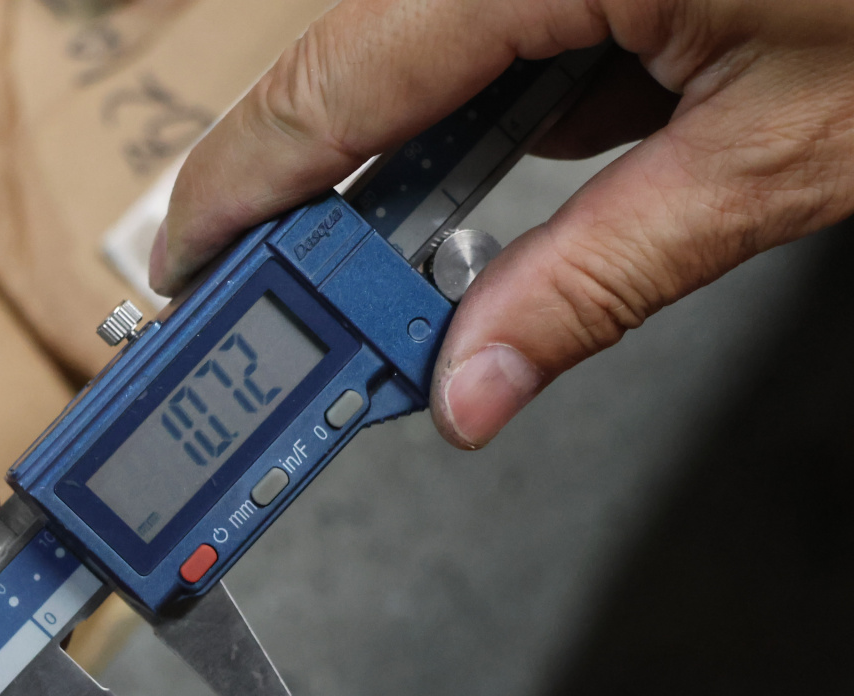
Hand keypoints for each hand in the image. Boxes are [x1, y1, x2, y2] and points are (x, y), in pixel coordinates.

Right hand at [150, 0, 853, 447]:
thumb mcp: (779, 158)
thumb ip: (595, 283)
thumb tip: (468, 388)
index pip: (329, 88)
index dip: (239, 194)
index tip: (186, 275)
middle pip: (360, 63)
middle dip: (330, 197)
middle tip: (321, 310)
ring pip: (434, 42)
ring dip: (441, 152)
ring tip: (489, 238)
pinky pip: (512, 14)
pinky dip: (524, 92)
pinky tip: (596, 132)